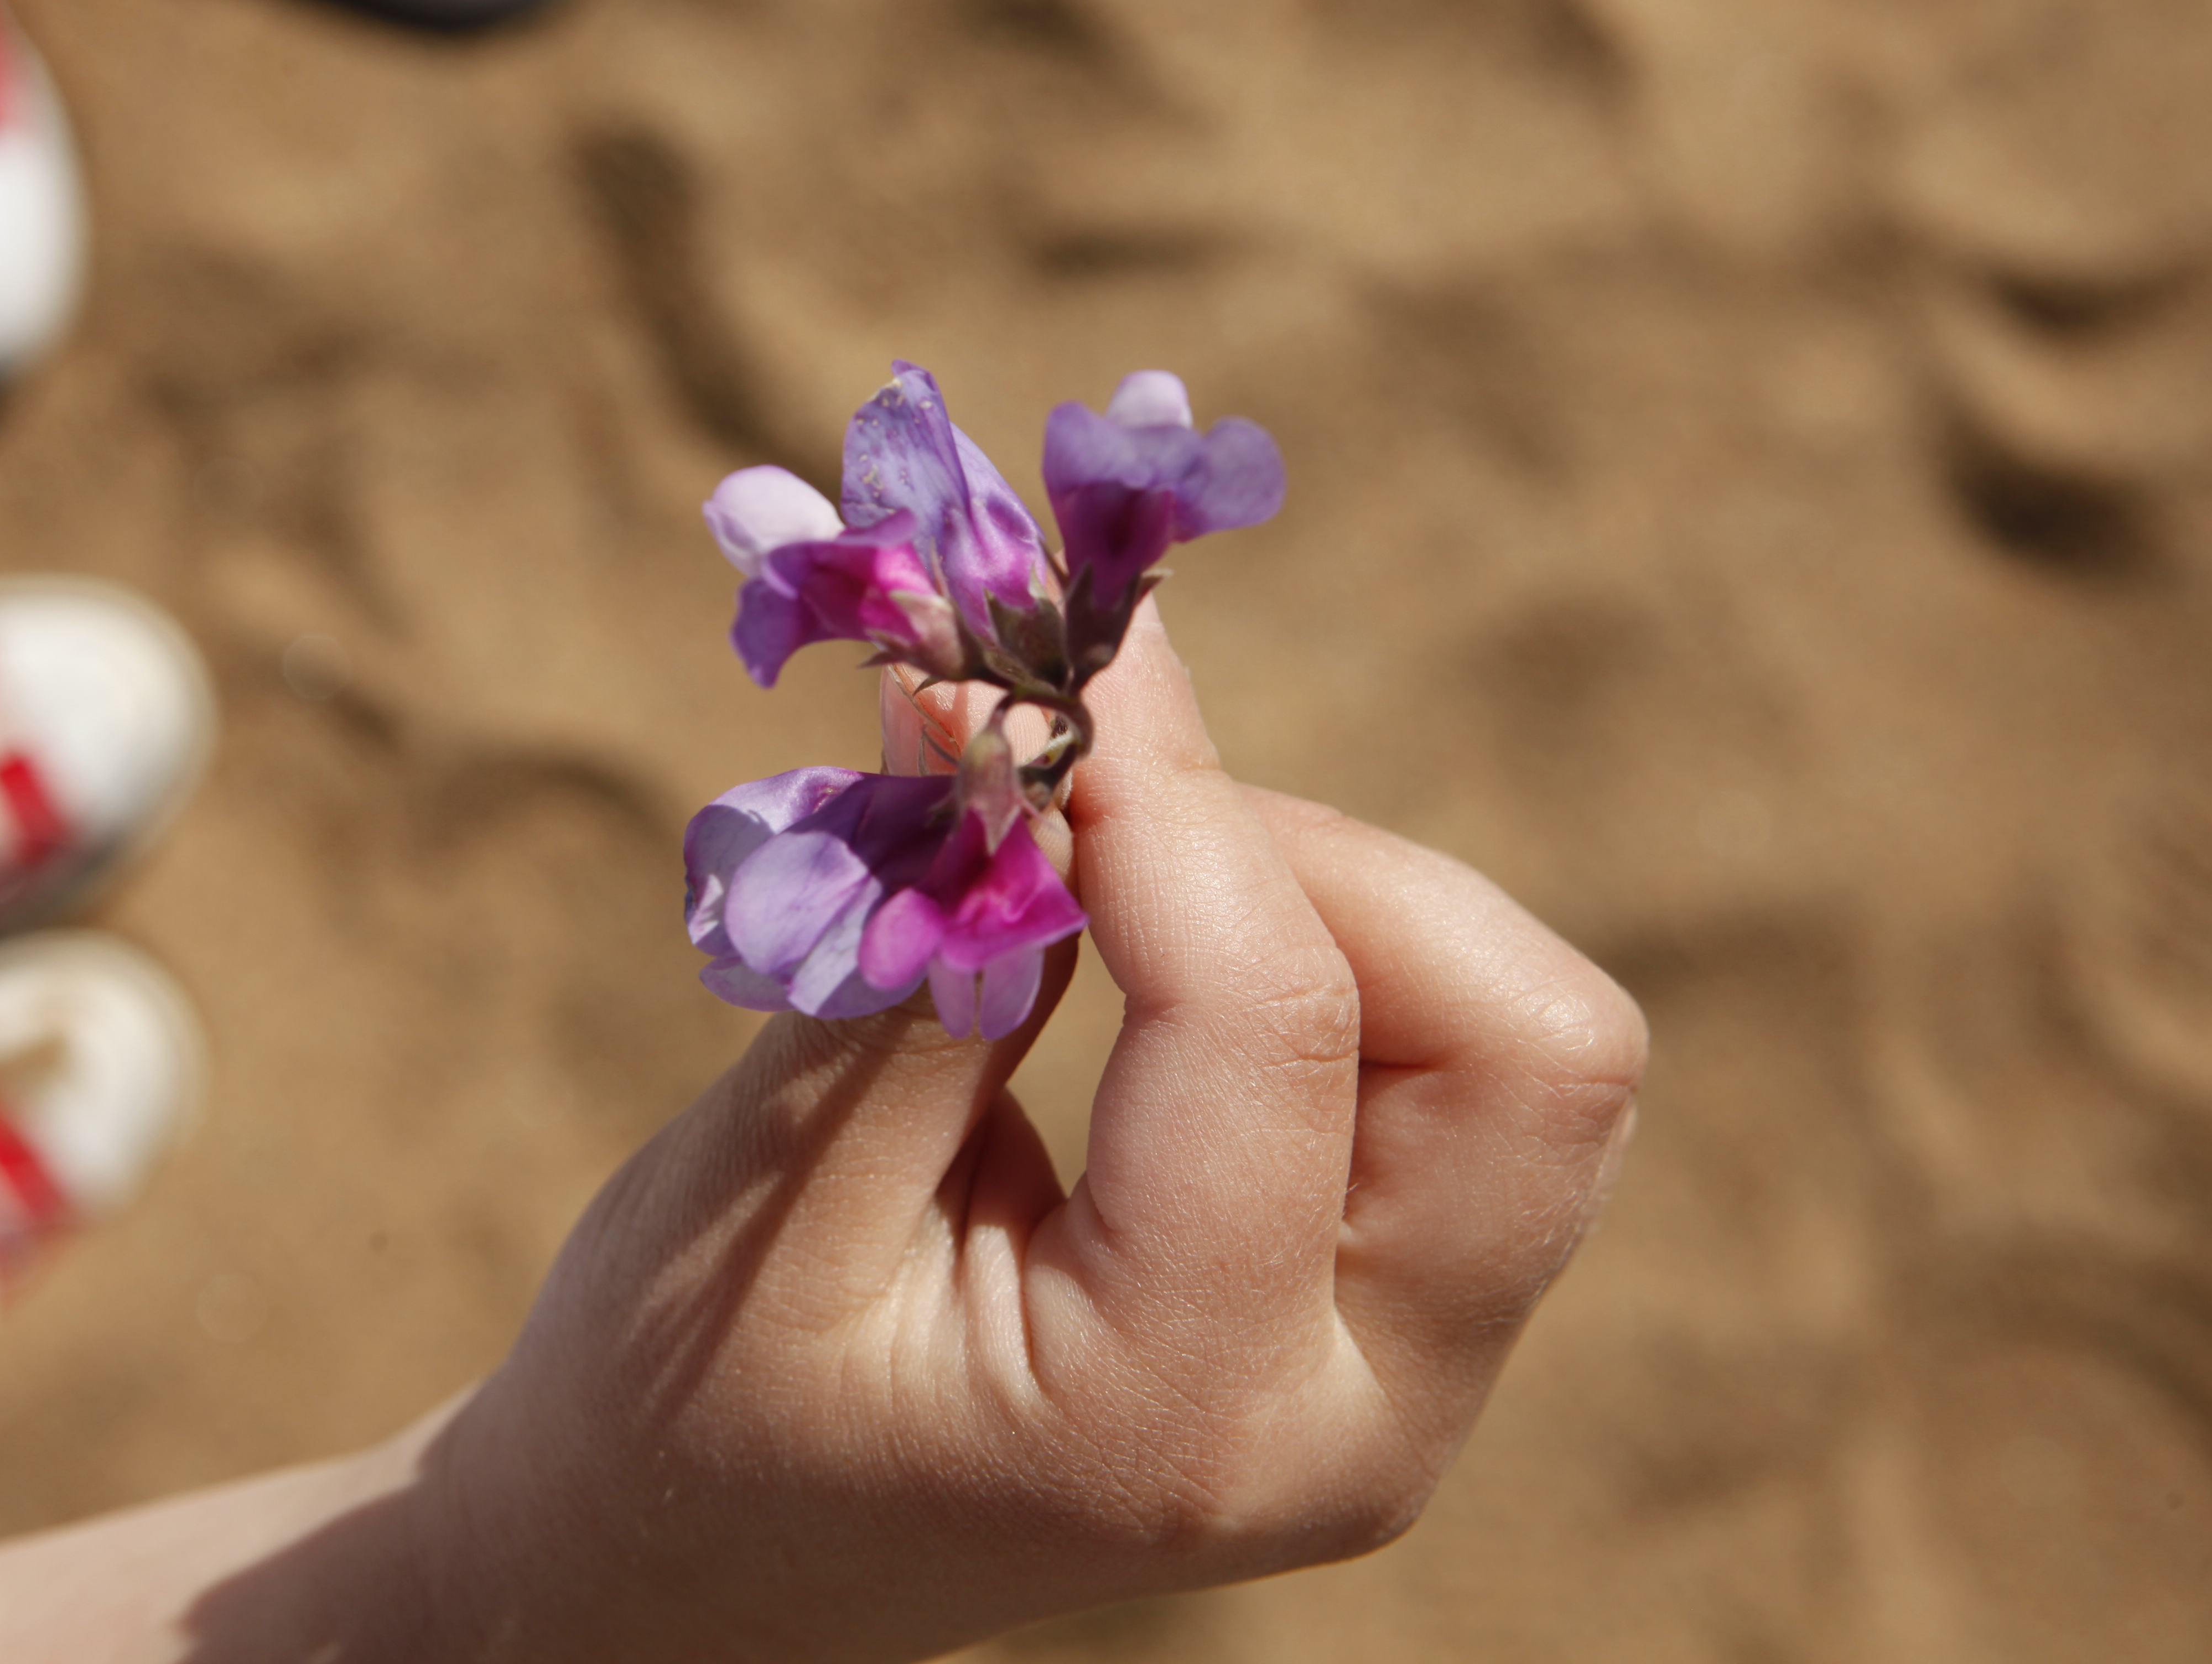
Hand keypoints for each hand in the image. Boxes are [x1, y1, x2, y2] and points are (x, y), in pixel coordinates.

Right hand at [417, 604, 1647, 1661]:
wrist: (696, 1565)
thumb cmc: (678, 1397)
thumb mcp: (760, 1176)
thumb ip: (912, 935)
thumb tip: (1002, 678)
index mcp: (1178, 1418)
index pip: (1269, 1023)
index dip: (1157, 789)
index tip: (1033, 646)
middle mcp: (1360, 1421)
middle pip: (1526, 1047)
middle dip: (1313, 860)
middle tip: (1086, 801)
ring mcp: (1406, 1382)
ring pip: (1533, 1044)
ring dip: (1336, 895)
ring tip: (1107, 869)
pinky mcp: (1400, 1318)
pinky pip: (1472, 1072)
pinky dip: (1337, 947)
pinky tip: (1159, 933)